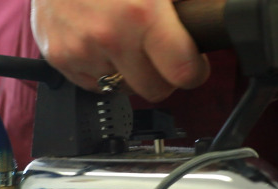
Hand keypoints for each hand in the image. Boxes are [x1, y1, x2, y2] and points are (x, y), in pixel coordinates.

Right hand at [30, 0, 209, 101]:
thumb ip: (193, 0)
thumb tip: (218, 7)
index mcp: (141, 13)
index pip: (183, 73)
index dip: (194, 71)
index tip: (192, 65)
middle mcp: (109, 36)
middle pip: (155, 90)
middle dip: (162, 74)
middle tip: (159, 51)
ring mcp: (81, 50)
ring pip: (124, 88)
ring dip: (129, 71)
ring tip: (125, 39)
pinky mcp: (60, 57)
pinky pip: (94, 83)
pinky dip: (102, 68)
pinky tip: (102, 41)